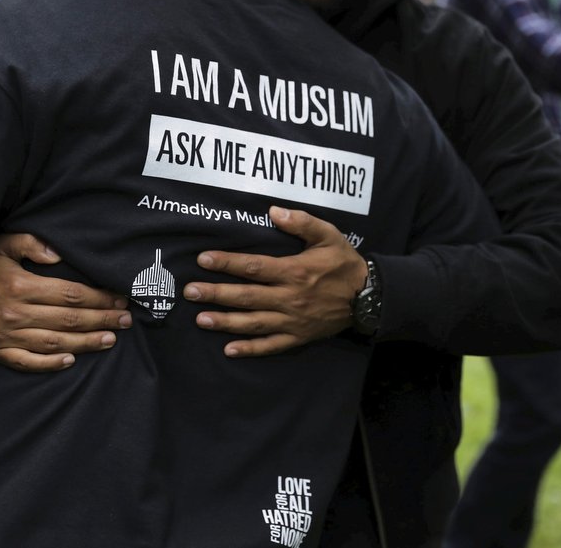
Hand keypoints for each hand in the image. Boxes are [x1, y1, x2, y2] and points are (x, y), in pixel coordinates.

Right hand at [0, 233, 130, 371]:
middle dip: (102, 320)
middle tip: (126, 320)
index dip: (99, 297)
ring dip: (86, 343)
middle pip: (70, 319)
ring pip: (55, 343)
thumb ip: (30, 243)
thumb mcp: (0, 244)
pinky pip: (27, 363)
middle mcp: (16, 313)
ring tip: (110, 339)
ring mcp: (6, 336)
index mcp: (21, 286)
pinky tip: (71, 361)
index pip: (71, 294)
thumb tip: (58, 254)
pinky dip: (50, 365)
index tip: (119, 298)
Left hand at [184, 206, 366, 357]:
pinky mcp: (298, 337)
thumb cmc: (344, 262)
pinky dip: (250, 350)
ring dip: (226, 322)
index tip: (203, 259)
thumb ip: (302, 222)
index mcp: (295, 272)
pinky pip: (271, 346)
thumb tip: (274, 211)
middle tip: (190, 292)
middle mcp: (290, 298)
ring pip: (253, 323)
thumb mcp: (329, 235)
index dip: (227, 263)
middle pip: (246, 296)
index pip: (253, 267)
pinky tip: (228, 350)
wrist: (370, 297)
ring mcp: (293, 321)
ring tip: (201, 319)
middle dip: (216, 294)